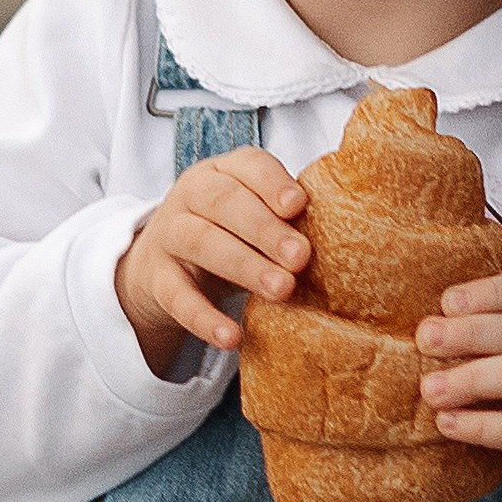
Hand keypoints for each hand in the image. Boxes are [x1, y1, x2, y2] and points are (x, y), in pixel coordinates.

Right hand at [115, 149, 310, 373]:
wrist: (160, 265)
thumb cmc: (227, 233)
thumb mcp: (254, 216)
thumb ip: (287, 217)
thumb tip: (345, 234)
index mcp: (223, 171)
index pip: (247, 165)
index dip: (272, 182)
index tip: (299, 205)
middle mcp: (191, 195)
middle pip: (224, 202)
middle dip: (265, 229)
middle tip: (300, 256)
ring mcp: (169, 235)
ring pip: (201, 242)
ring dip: (244, 265)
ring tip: (282, 289)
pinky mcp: (156, 279)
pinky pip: (177, 297)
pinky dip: (204, 318)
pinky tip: (232, 336)